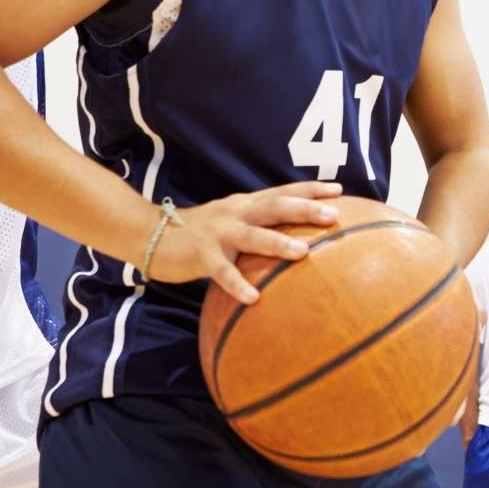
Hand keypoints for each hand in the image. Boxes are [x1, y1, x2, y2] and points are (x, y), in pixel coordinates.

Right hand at [146, 182, 341, 302]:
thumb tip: (292, 236)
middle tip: (333, 215)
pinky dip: (238, 284)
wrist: (149, 233)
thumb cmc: (198, 233)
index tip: (339, 189)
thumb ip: (256, 225)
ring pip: (252, 235)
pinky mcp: (201, 255)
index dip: (309, 189)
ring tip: (303, 253)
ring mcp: (218, 233)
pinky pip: (222, 272)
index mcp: (244, 204)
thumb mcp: (230, 222)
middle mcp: (235, 213)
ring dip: (278, 243)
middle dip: (304, 209)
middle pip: (274, 207)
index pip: (282, 192)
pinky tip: (253, 298)